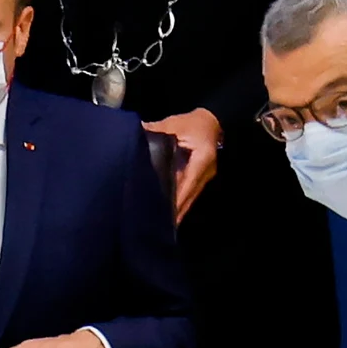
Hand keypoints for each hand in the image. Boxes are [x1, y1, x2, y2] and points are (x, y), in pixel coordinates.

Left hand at [144, 108, 221, 222]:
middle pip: (190, 196)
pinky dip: (179, 202)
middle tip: (158, 226)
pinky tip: (168, 211)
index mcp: (202, 159)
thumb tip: (135, 135)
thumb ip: (156, 130)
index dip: (177, 199)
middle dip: (176, 211)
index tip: (167, 214)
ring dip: (178, 210)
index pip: (188, 182)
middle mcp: (205, 172)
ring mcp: (204, 177)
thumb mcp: (174, 123)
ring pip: (190, 198)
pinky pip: (189, 193)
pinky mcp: (199, 179)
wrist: (211, 121)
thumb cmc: (192, 123)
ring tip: (161, 224)